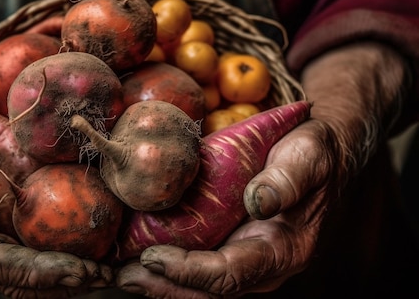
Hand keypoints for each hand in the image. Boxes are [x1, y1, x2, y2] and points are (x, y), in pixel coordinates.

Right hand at [0, 29, 111, 296]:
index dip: (34, 270)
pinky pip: (28, 256)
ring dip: (64, 279)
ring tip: (106, 274)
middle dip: (59, 282)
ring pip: (23, 276)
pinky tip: (93, 257)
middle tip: (103, 277)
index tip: (76, 270)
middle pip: (12, 279)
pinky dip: (59, 261)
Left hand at [116, 118, 334, 297]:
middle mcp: (263, 264)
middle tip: (124, 275)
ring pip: (200, 287)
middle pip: (209, 291)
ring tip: (122, 272)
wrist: (319, 157)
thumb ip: (287, 180)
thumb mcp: (308, 156)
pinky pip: (199, 269)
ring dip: (160, 283)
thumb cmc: (313, 155)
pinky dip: (168, 269)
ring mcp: (246, 259)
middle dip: (164, 286)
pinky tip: (138, 258)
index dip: (190, 271)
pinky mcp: (232, 248)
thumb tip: (258, 202)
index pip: (230, 273)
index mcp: (284, 249)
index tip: (153, 257)